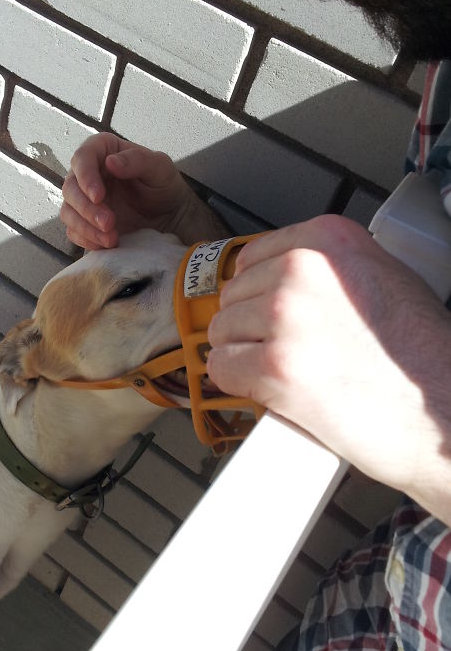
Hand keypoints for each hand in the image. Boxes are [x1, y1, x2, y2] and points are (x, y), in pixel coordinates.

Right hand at [61, 133, 222, 248]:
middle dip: (87, 209)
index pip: (82, 158)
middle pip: (70, 188)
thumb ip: (138, 160)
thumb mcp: (160, 167)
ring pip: (68, 212)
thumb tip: (110, 162)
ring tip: (112, 238)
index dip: (85, 177)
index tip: (99, 196)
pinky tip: (107, 244)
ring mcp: (84, 200)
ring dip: (86, 227)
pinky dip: (87, 240)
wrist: (170, 215)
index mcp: (102, 151)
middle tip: (109, 223)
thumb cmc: (164, 184)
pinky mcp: (85, 223)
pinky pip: (74, 232)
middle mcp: (87, 174)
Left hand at [206, 215, 450, 518]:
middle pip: (234, 295)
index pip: (253, 258)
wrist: (445, 411)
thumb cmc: (422, 356)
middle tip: (293, 352)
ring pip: (223, 332)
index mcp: (329, 239)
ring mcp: (286, 316)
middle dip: (252, 327)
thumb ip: (331, 269)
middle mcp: (303, 268)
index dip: (261, 294)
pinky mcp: (275, 367)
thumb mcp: (384, 277)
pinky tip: (272, 392)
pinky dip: (239, 384)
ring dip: (245, 356)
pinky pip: (221, 368)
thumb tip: (280, 279)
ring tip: (290, 373)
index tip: (280, 317)